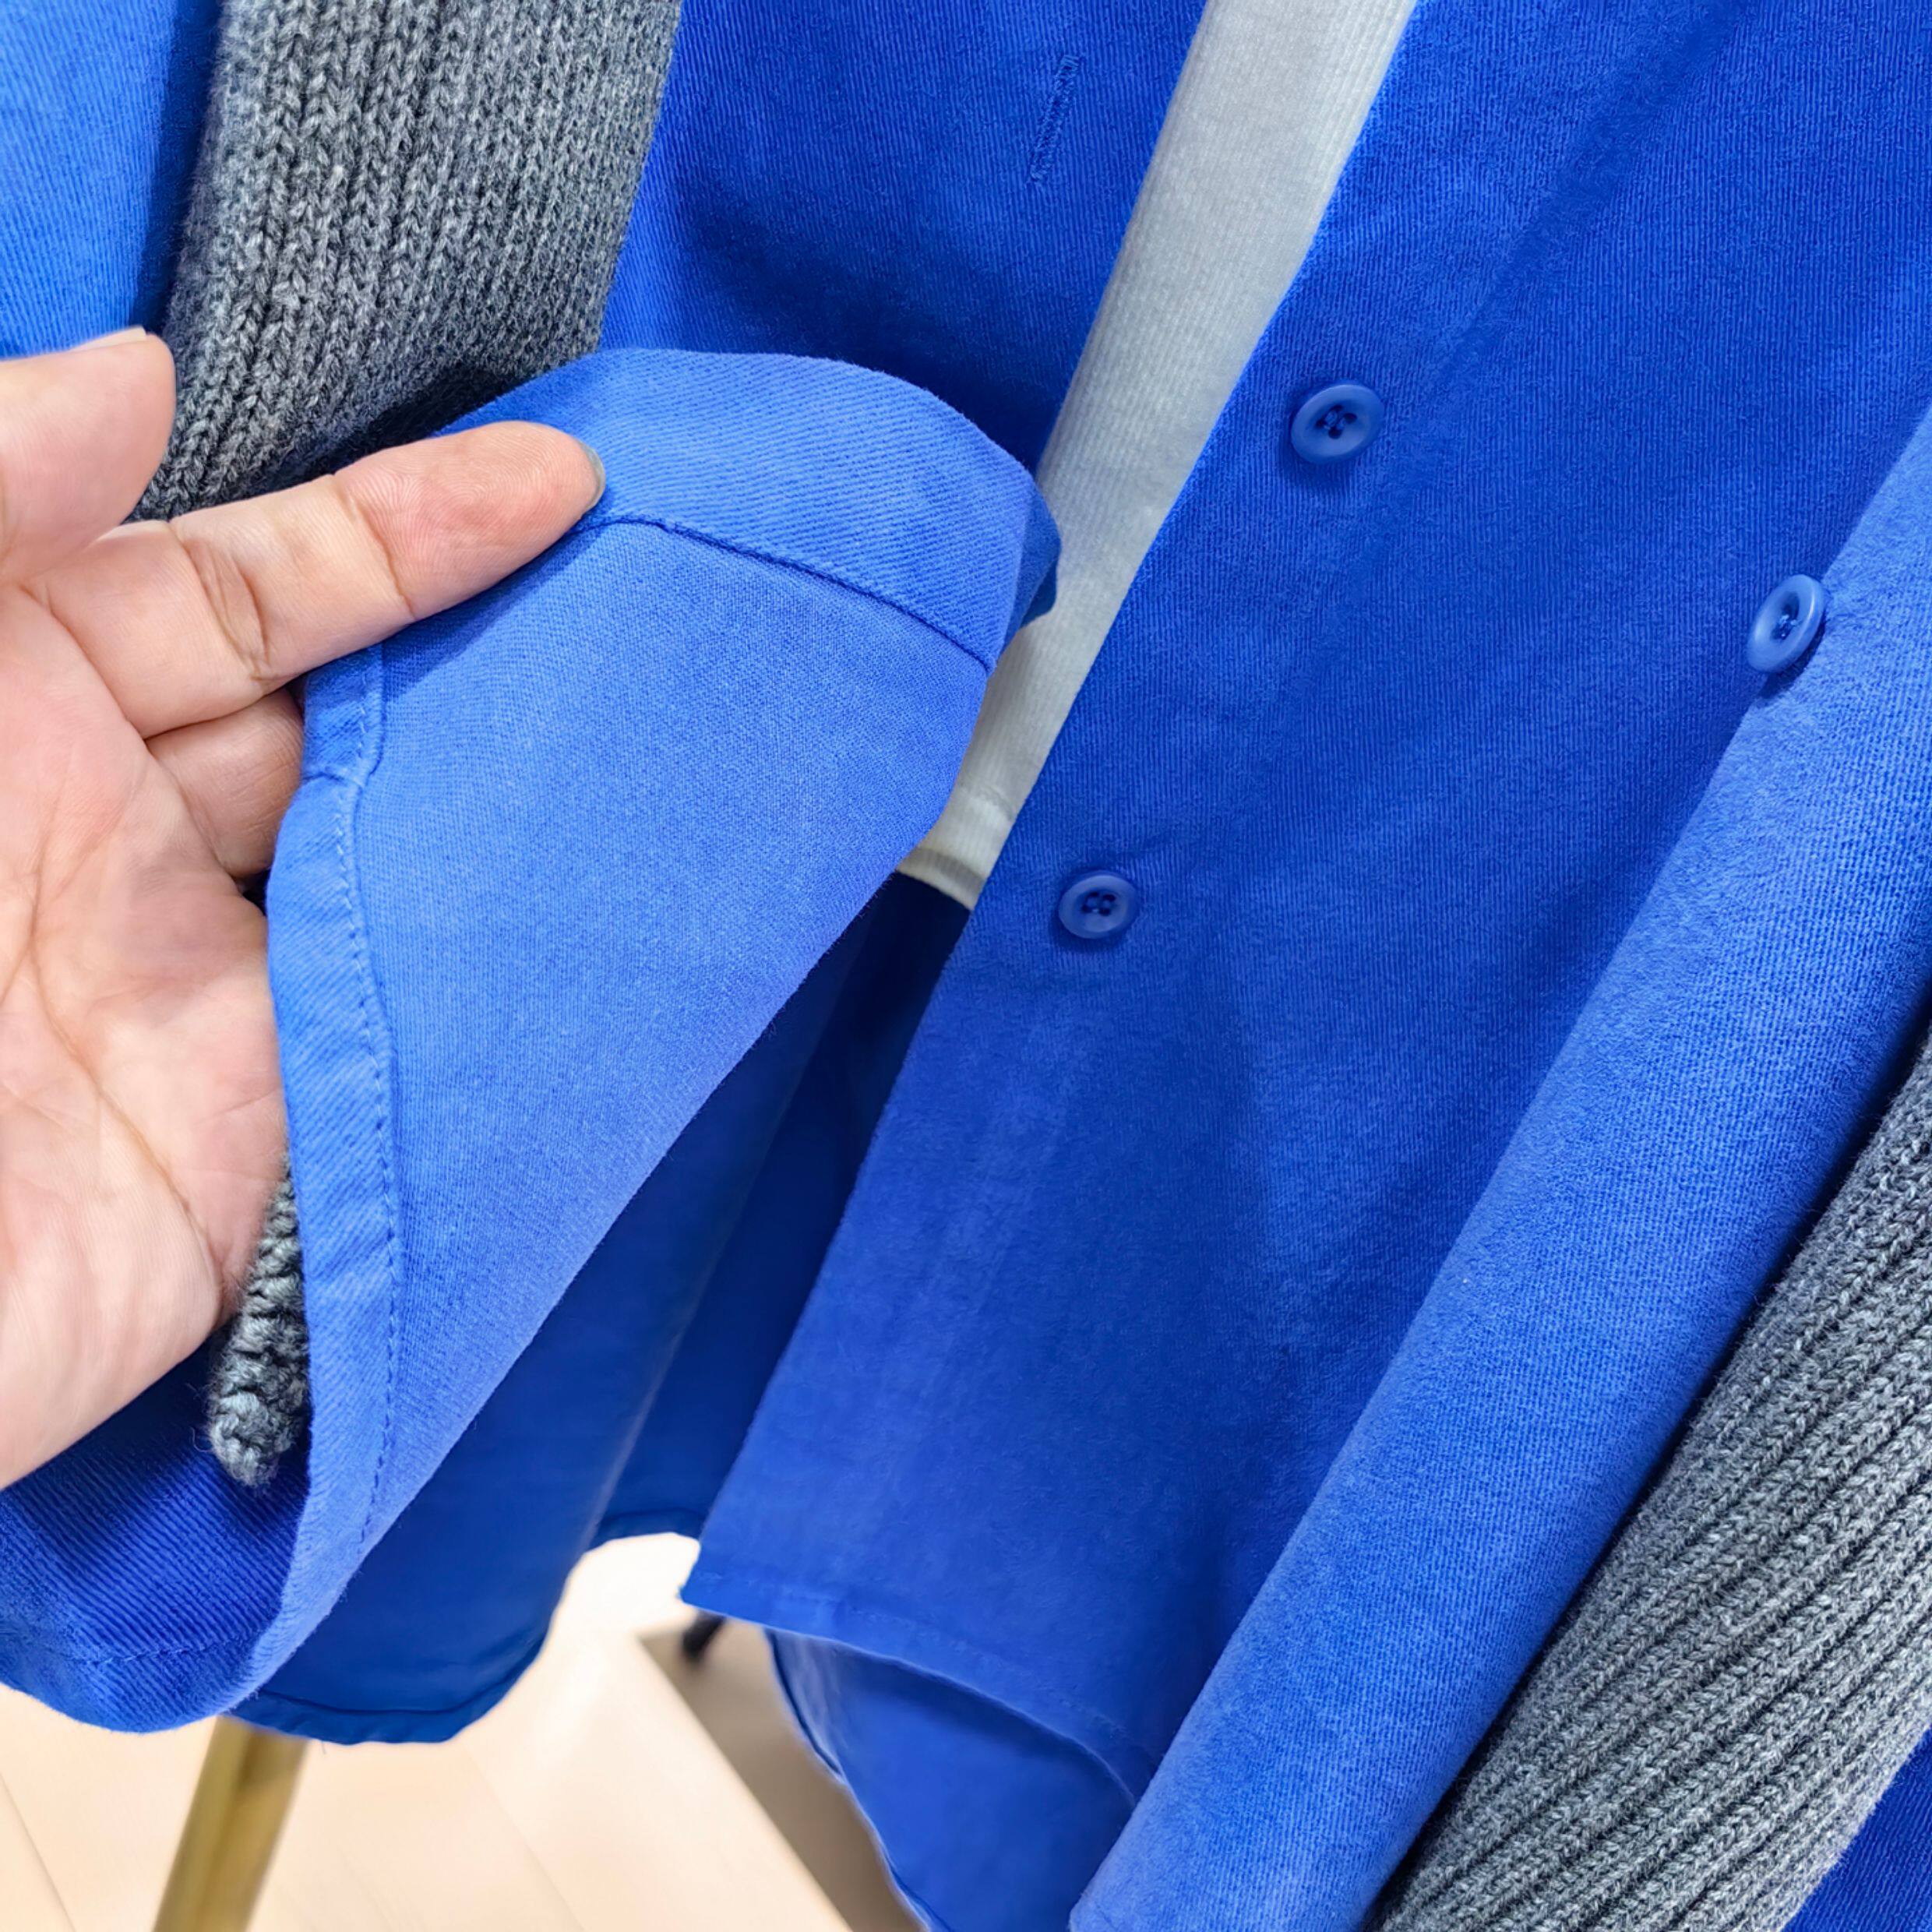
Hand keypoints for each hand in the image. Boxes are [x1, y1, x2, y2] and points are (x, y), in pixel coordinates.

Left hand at [0, 330, 599, 1485]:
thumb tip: (142, 379)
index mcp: (18, 710)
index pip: (245, 590)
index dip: (403, 530)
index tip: (557, 479)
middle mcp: (127, 841)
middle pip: (362, 723)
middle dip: (506, 655)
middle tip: (673, 592)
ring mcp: (207, 995)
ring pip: (417, 871)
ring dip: (532, 807)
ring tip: (687, 730)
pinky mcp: (260, 1144)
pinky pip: (417, 1044)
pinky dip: (515, 984)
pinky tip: (623, 908)